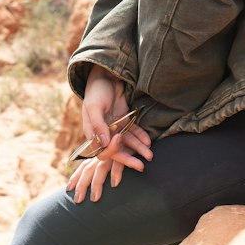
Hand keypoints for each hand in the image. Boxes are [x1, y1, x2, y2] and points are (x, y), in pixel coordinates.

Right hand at [67, 66, 153, 203]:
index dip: (113, 151)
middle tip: (142, 167)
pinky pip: (134, 131)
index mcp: (93, 133)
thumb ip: (98, 125)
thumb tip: (105, 143)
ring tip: (150, 156)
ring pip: (128, 142)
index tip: (121, 144)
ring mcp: (115, 128)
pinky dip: (141, 136)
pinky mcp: (125, 121)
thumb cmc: (96, 91)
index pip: (103, 150)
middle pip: (117, 150)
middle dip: (129, 158)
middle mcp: (104, 133)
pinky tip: (149, 141)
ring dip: (139, 149)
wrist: (106, 76)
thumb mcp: (94, 107)